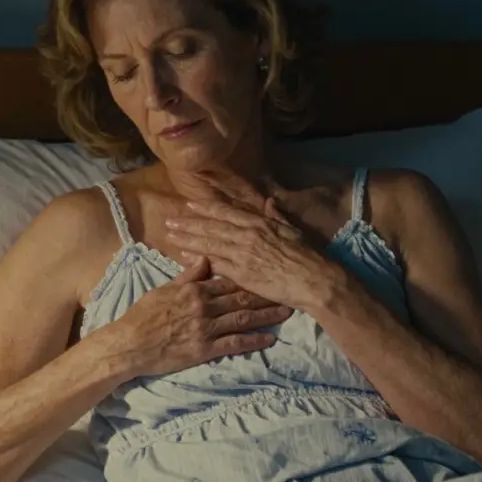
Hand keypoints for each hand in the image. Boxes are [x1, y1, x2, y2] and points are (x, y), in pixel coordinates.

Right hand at [114, 256, 292, 377]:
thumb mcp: (163, 289)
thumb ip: (188, 275)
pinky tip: (269, 339)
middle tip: (288, 290)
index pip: (228, 279)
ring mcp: (206, 328)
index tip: (268, 273)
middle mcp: (204, 307)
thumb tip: (204, 256)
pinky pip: (234, 344)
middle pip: (242, 297)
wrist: (130, 343)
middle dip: (267, 294)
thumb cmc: (143, 315)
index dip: (251, 276)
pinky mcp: (204, 349)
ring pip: (242, 318)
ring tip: (286, 312)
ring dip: (266, 315)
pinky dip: (253, 340)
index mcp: (194, 290)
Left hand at [164, 194, 336, 311]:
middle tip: (168, 220)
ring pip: (208, 244)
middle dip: (188, 223)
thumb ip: (277, 215)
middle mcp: (246, 235)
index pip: (226, 212)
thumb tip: (269, 202)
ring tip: (169, 236)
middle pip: (211, 227)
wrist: (313, 279)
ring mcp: (242, 254)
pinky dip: (197, 260)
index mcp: (258, 223)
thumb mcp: (292, 229)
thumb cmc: (307, 255)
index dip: (205, 208)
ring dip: (187, 239)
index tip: (188, 204)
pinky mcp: (241, 273)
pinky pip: (214, 264)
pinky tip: (184, 257)